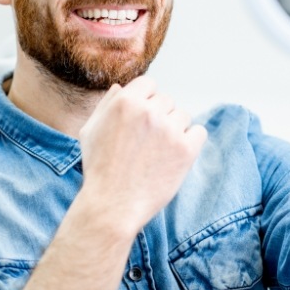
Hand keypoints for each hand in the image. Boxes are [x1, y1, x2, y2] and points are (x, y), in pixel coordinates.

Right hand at [79, 76, 206, 234]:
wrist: (112, 205)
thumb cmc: (99, 169)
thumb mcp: (90, 130)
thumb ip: (107, 105)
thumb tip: (121, 87)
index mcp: (125, 102)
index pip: (148, 84)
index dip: (146, 100)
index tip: (142, 119)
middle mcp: (149, 112)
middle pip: (166, 100)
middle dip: (159, 116)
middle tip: (148, 141)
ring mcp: (169, 130)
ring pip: (183, 116)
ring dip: (175, 129)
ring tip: (159, 151)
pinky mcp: (186, 149)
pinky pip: (199, 132)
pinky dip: (191, 142)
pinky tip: (175, 155)